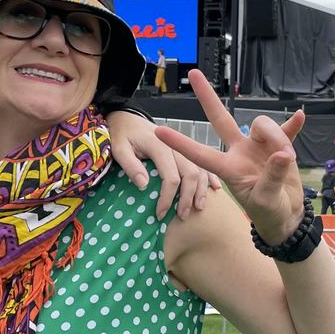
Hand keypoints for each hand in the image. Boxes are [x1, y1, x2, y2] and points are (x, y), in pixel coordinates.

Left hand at [105, 110, 219, 219]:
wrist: (129, 118)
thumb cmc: (123, 135)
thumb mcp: (119, 148)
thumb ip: (130, 165)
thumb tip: (144, 185)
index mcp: (160, 147)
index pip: (170, 177)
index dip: (167, 198)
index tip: (160, 214)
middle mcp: (176, 147)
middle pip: (190, 174)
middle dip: (187, 197)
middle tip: (181, 216)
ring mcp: (182, 148)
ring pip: (199, 169)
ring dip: (200, 190)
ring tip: (198, 208)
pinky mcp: (184, 149)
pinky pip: (202, 162)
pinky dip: (210, 176)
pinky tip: (215, 189)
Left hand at [154, 70, 305, 243]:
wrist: (286, 216)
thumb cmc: (268, 212)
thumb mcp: (266, 200)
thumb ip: (271, 177)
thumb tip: (281, 154)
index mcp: (228, 168)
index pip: (201, 153)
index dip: (181, 143)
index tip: (159, 131)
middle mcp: (240, 152)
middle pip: (220, 119)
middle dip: (207, 97)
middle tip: (193, 74)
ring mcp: (258, 146)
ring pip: (263, 125)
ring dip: (278, 137)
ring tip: (288, 158)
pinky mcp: (279, 146)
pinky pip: (285, 129)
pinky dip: (292, 124)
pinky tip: (299, 115)